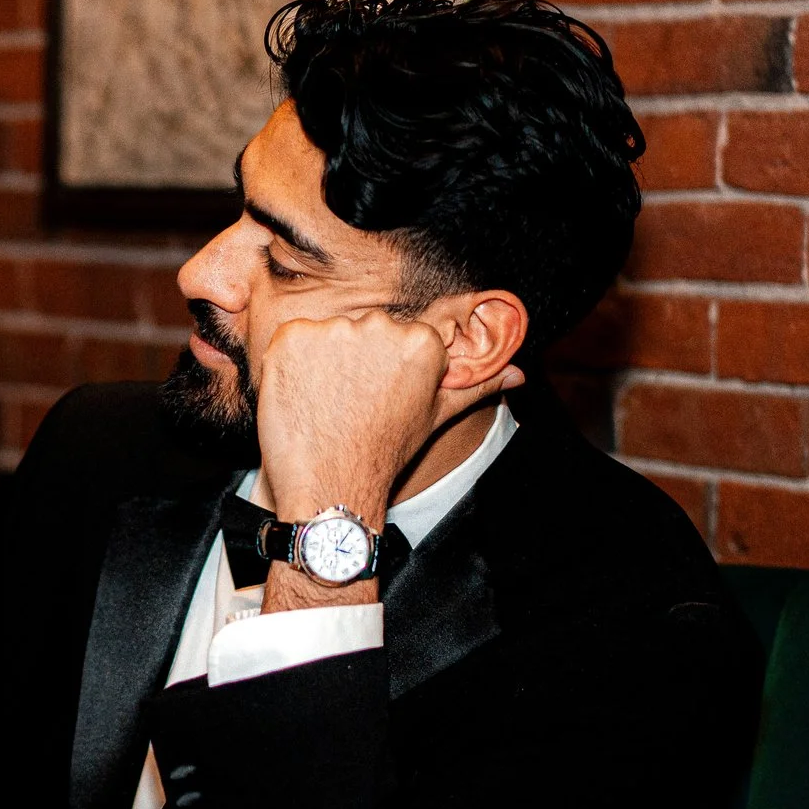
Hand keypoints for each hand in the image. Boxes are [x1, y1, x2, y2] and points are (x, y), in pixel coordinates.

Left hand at [254, 311, 523, 532]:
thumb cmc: (384, 452)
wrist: (331, 482)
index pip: (396, 336)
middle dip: (352, 359)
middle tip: (346, 403)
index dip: (380, 366)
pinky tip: (299, 396)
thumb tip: (518, 375)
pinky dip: (289, 365)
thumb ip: (473, 387)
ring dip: (319, 362)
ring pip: (325, 335)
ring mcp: (334, 330)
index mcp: (420, 341)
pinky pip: (290, 340)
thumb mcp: (434, 417)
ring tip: (323, 403)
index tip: (372, 393)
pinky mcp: (292, 337)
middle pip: (361, 331)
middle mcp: (381, 326)